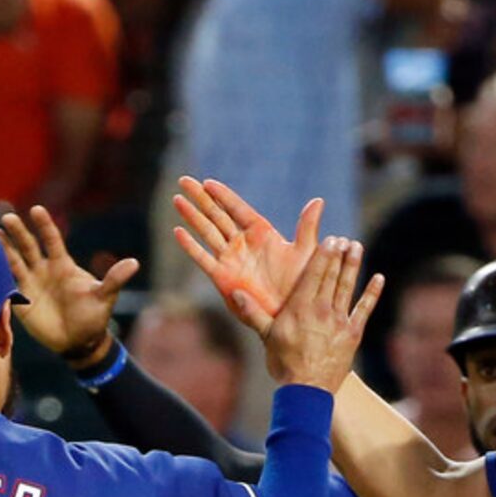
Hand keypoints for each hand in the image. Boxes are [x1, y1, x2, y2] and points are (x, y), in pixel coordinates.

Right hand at [0, 206, 139, 363]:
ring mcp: (31, 283)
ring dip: (5, 248)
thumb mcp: (104, 297)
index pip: (52, 239)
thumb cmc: (93, 318)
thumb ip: (114, 280)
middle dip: (19, 232)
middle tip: (8, 217)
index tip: (36, 210)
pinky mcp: (21, 300)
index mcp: (62, 265)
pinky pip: (8, 284)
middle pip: (29, 245)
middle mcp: (44, 270)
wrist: (79, 343)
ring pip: (15, 261)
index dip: (44, 225)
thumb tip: (134, 263)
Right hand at [173, 177, 320, 322]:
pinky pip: (204, 259)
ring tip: (177, 199)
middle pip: (217, 215)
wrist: (291, 315)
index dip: (222, 195)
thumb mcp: (306, 252)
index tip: (207, 181)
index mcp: (260, 232)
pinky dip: (191, 246)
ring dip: (192, 216)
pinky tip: (178, 232)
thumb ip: (307, 227)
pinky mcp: (223, 278)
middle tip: (183, 181)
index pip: (237, 208)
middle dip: (200, 199)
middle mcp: (243, 243)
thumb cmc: (301, 285)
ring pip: (207, 232)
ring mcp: (231, 260)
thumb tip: (318, 200)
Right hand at [257, 238, 383, 389]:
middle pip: (332, 274)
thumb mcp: (266, 336)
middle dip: (338, 254)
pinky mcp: (352, 334)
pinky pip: (364, 309)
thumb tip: (234, 293)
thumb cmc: (284, 363)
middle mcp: (322, 308)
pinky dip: (372, 293)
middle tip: (343, 239)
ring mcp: (339, 320)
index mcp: (301, 306)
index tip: (329, 239)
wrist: (307, 390)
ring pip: (348, 286)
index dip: (324, 253)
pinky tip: (379, 278)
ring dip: (354, 264)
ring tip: (357, 247)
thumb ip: (253, 312)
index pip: (314, 272)